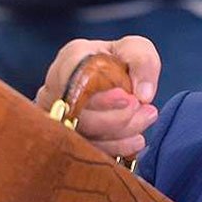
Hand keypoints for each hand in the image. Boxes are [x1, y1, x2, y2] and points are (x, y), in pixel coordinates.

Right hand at [36, 37, 160, 158]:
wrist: (117, 81)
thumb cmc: (122, 61)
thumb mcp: (137, 49)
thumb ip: (143, 62)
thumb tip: (144, 95)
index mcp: (71, 60)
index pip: (74, 82)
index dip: (102, 98)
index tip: (130, 99)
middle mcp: (56, 89)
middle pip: (78, 115)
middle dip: (118, 118)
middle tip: (144, 110)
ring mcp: (58, 116)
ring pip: (83, 136)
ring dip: (121, 134)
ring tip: (146, 119)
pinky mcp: (67, 139)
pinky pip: (88, 151)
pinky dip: (116, 148)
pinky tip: (136, 140)